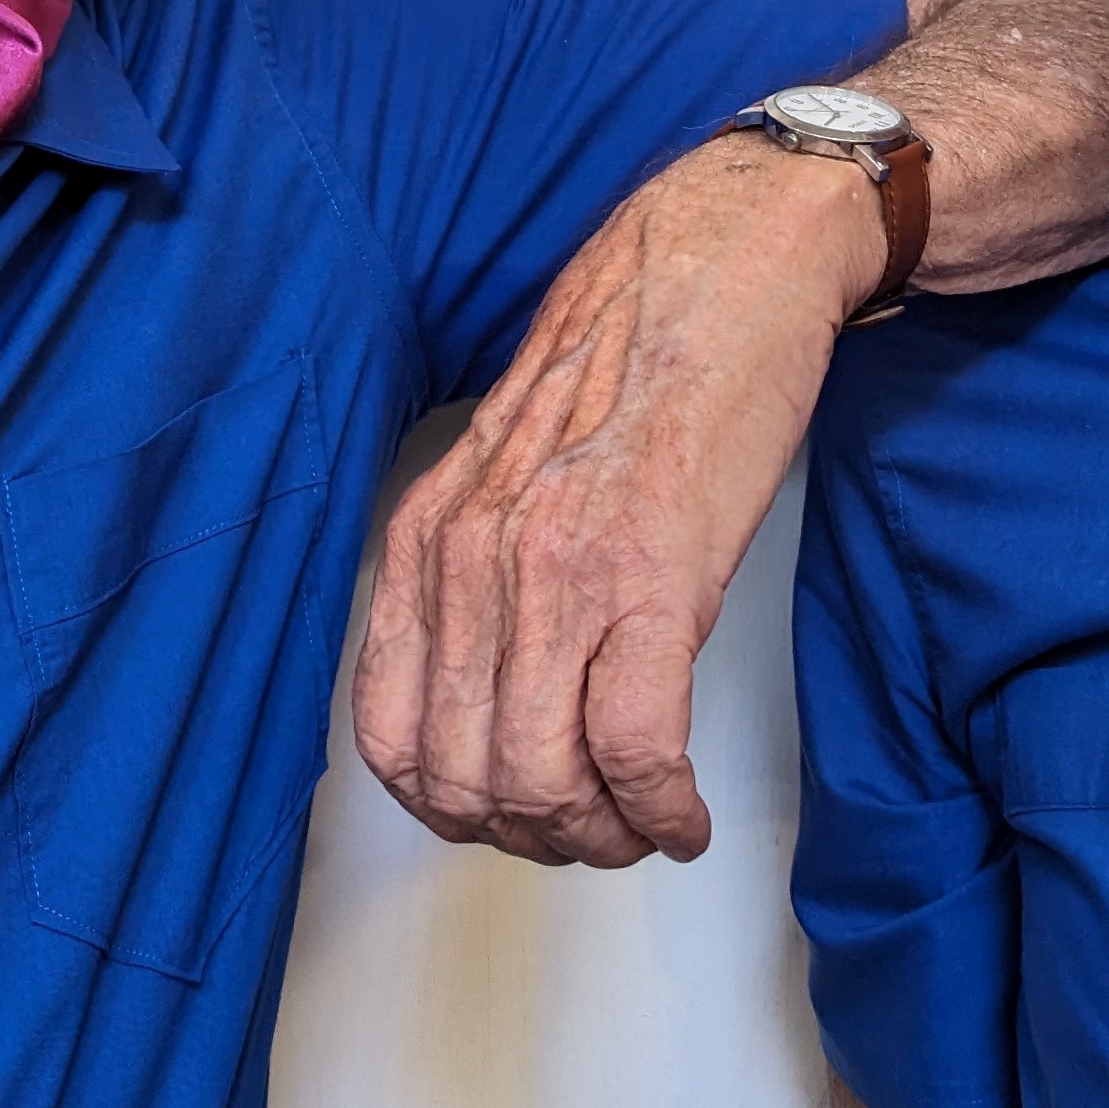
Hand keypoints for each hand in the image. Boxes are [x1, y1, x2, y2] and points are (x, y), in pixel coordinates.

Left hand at [354, 135, 884, 865]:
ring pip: (544, 783)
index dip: (456, 810)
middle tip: (594, 831)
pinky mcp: (653, 581)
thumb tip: (487, 697)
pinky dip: (662, 811)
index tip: (516, 814)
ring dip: (601, 836)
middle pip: (466, 781)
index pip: (391, 739)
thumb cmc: (633, 367)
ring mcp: (558, 575)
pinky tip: (685, 813)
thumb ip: (478, 574)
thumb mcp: (511, 477)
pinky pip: (638, 751)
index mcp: (429, 541)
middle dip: (535, 836)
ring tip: (644, 824)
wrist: (717, 271)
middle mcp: (473, 563)